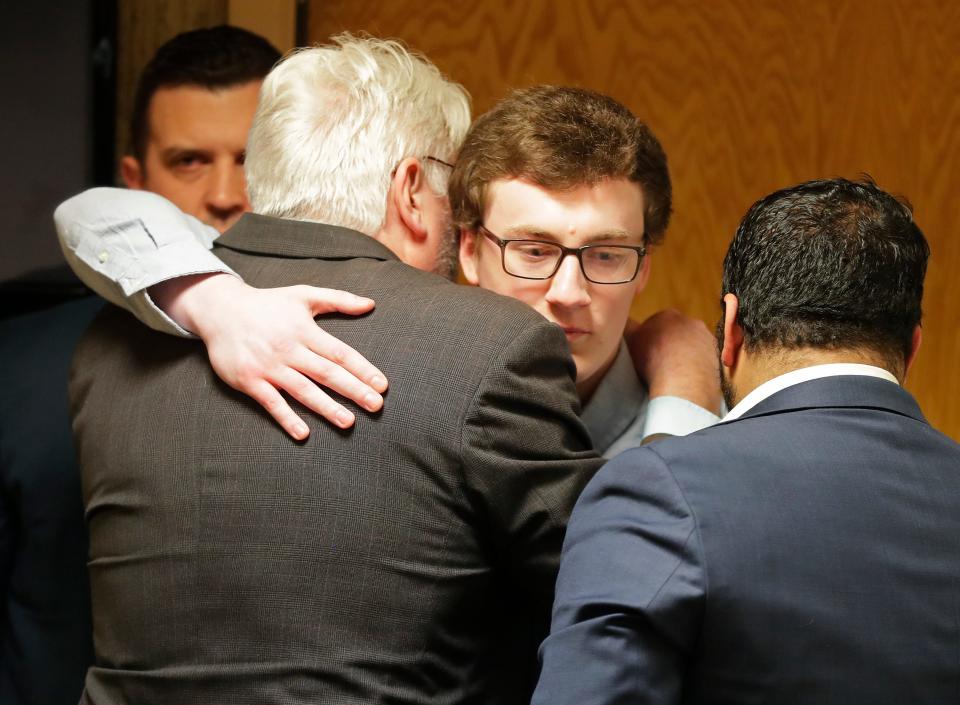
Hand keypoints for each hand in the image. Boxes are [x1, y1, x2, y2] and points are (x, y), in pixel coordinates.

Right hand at [149, 273, 387, 439]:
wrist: (220, 310)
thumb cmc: (268, 304)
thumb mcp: (303, 295)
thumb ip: (339, 299)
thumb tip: (371, 304)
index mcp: (305, 330)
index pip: (340, 353)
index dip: (363, 369)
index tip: (382, 385)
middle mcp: (289, 349)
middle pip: (326, 373)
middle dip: (353, 390)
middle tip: (376, 405)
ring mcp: (269, 367)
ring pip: (303, 390)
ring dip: (326, 407)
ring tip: (349, 422)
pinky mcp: (250, 381)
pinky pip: (271, 402)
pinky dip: (287, 418)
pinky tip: (303, 433)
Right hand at [626, 309, 721, 415]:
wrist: (683, 381)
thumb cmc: (653, 360)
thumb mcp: (630, 340)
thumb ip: (627, 328)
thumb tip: (623, 322)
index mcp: (667, 315)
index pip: (656, 323)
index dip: (650, 338)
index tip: (646, 352)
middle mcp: (690, 321)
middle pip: (676, 332)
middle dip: (669, 344)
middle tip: (659, 362)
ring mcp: (706, 337)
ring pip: (691, 345)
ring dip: (684, 355)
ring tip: (674, 373)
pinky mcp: (716, 355)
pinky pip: (703, 359)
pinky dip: (696, 366)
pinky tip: (687, 377)